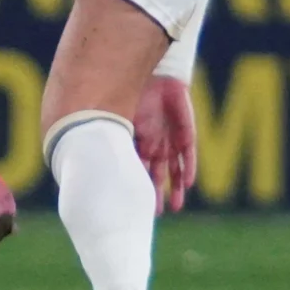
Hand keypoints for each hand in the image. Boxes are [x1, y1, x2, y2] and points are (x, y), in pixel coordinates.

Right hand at [133, 74, 197, 213]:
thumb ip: (119, 142)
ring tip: (177, 207)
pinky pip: (188, 155)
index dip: (138, 187)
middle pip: (157, 175)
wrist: (156, 76)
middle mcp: (155, 145)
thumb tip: (100, 160)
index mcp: (138, 143)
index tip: (137, 205)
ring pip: (175, 169)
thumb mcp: (124, 122)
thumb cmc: (134, 97)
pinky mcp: (186, 134)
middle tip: (157, 213)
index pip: (139, 171)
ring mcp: (171, 140)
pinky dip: (188, 169)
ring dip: (176, 188)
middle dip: (156, 194)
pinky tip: (187, 183)